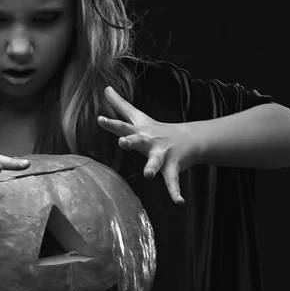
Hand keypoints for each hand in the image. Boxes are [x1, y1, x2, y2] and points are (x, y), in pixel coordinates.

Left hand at [98, 86, 200, 204]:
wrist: (190, 139)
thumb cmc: (157, 129)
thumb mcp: (138, 116)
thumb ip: (120, 104)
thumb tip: (105, 87)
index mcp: (140, 131)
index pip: (123, 125)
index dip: (110, 123)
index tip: (99, 119)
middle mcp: (150, 142)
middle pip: (138, 140)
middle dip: (130, 141)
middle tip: (122, 142)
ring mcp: (162, 155)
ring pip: (156, 162)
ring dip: (152, 167)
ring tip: (148, 175)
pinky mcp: (173, 167)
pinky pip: (173, 181)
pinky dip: (176, 192)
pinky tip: (179, 202)